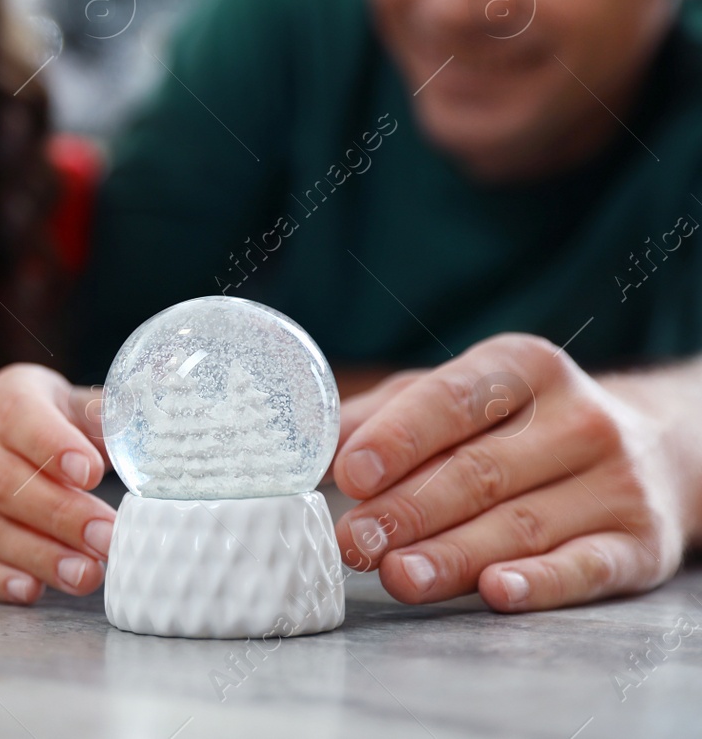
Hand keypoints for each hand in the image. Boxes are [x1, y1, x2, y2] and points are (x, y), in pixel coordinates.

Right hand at [0, 364, 113, 603]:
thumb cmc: (37, 426)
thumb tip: (145, 436)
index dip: (54, 446)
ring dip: (40, 556)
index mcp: (2, 403)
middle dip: (61, 515)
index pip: (20, 418)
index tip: (91, 473)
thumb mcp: (65, 405)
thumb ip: (102, 417)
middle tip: (107, 538)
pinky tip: (32, 590)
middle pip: (5, 483)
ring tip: (87, 574)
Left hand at [331, 334, 687, 611]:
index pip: (452, 400)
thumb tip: (306, 444)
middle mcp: (577, 419)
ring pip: (520, 525)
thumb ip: (381, 416)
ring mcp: (615, 482)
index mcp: (523, 366)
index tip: (351, 474)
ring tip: (396, 576)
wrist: (654, 451)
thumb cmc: (519, 423)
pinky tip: (493, 593)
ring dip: (451, 556)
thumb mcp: (455, 398)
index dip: (399, 439)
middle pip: (479, 471)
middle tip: (354, 542)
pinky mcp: (641, 544)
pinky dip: (538, 583)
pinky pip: (585, 566)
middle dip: (408, 510)